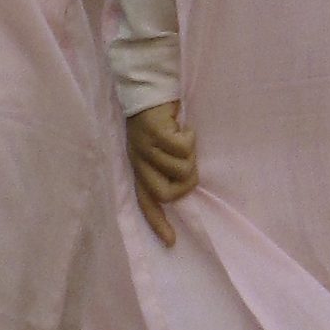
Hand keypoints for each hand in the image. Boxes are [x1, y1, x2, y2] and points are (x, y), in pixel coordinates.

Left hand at [127, 102, 196, 246]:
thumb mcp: (157, 148)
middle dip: (186, 183)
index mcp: (139, 167)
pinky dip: (190, 137)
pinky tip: (183, 127)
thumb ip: (165, 167)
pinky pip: (184, 148)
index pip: (145, 202)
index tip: (171, 242)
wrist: (149, 87)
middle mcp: (138, 161)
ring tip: (184, 138)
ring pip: (181, 171)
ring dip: (190, 155)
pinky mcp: (155, 134)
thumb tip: (184, 186)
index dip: (158, 223)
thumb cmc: (160, 120)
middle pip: (166, 194)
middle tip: (190, 163)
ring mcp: (145, 148)